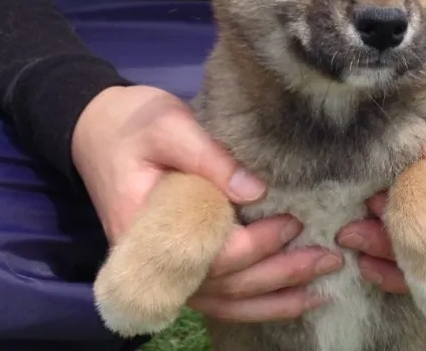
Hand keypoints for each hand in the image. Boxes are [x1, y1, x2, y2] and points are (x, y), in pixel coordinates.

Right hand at [72, 85, 342, 321]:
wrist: (96, 129)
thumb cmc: (132, 123)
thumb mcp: (169, 126)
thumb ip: (210, 158)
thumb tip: (257, 191)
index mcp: (146, 226)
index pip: (211, 252)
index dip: (256, 244)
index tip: (293, 222)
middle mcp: (154, 260)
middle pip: (225, 285)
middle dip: (280, 276)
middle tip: (329, 258)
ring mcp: (165, 266)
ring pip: (224, 301)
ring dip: (274, 299)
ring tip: (321, 291)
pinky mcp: (178, 262)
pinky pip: (217, 295)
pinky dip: (254, 302)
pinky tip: (289, 297)